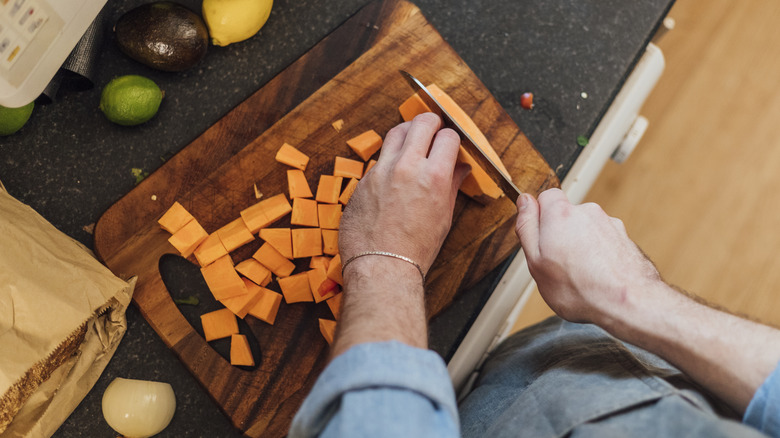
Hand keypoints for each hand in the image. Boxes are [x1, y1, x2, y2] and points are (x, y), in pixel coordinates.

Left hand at [339, 113, 470, 274]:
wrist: (382, 266)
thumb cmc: (415, 249)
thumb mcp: (443, 217)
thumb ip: (451, 185)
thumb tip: (460, 168)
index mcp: (433, 177)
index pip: (448, 136)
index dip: (452, 138)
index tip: (451, 143)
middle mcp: (406, 167)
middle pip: (422, 122)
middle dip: (432, 123)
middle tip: (435, 129)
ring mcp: (381, 171)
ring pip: (396, 131)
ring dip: (408, 132)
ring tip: (413, 142)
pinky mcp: (363, 179)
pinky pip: (380, 158)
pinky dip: (390, 159)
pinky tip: (395, 173)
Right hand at [514, 188, 661, 324]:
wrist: (627, 303)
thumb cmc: (580, 288)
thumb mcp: (536, 261)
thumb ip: (527, 227)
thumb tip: (525, 202)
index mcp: (561, 214)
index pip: (546, 196)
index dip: (539, 217)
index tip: (539, 237)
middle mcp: (588, 212)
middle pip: (567, 215)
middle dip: (561, 234)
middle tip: (557, 263)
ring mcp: (610, 224)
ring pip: (586, 230)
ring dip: (581, 246)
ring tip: (580, 274)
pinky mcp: (625, 239)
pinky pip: (604, 242)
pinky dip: (599, 255)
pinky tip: (597, 276)